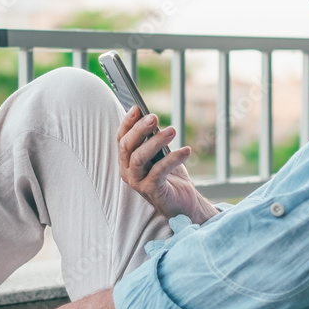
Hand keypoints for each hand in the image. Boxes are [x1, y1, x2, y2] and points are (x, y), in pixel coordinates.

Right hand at [117, 106, 218, 222]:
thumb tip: (151, 118)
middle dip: (139, 129)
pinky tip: (186, 151)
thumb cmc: (170, 175)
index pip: (121, 138)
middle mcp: (127, 171)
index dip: (127, 123)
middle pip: (127, 147)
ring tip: (172, 130)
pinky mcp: (151, 191)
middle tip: (154, 117)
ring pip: (139, 158)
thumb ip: (152, 139)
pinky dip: (173, 158)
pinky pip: (159, 171)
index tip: (137, 108)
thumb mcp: (160, 153)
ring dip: (156, 141)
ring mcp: (137, 182)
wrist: (183, 201)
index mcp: (127, 160)